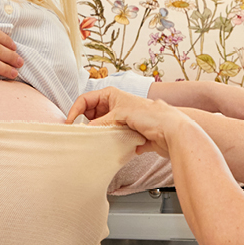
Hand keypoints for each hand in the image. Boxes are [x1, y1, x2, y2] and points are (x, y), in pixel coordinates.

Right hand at [67, 88, 184, 157]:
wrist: (173, 131)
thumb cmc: (151, 116)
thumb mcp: (120, 115)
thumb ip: (101, 122)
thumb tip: (85, 130)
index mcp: (112, 95)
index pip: (85, 100)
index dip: (74, 111)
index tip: (69, 125)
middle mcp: (116, 106)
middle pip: (92, 115)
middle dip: (86, 125)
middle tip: (80, 135)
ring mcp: (122, 121)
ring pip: (102, 129)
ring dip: (99, 136)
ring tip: (94, 143)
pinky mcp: (129, 135)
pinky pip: (113, 140)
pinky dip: (109, 144)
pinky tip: (107, 149)